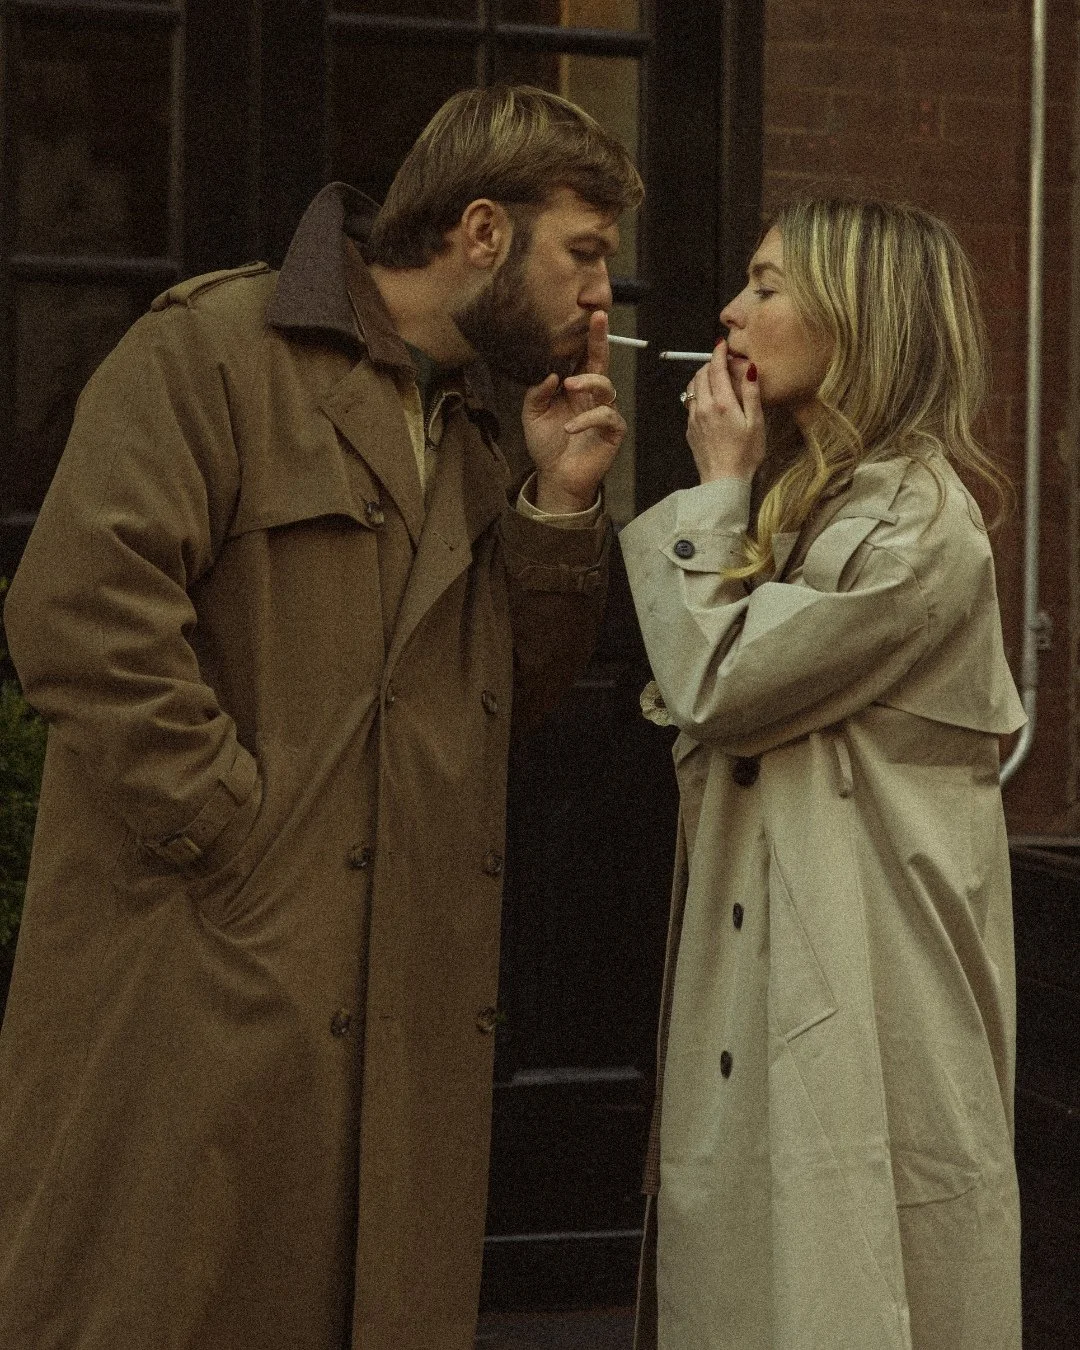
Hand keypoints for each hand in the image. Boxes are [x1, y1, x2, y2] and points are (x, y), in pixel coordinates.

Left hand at [522, 311, 624, 513]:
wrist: (555, 476)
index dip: (585, 336)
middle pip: (601, 361)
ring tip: (568, 386)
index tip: (585, 312)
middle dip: (600, 339)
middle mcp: (592, 395)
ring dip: (588, 381)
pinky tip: (569, 428)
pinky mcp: (612, 431)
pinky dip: (586, 420)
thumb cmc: (547, 443)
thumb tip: (549, 373)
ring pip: (606, 386)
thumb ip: (537, 392)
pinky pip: (606, 417)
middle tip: (597, 318)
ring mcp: (604, 411)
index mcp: (574, 387)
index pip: (581, 356)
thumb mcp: (532, 414)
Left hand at [684, 339, 764, 482]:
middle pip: (701, 375)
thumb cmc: (745, 455)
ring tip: (714, 378)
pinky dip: (698, 394)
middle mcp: (704, 408)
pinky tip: (710, 401)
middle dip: (710, 364)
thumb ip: (752, 394)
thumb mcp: (756, 423)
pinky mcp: (690, 430)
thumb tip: (749, 369)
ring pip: (692, 388)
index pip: (716, 369)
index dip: (718, 353)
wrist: (723, 482)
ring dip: (701, 378)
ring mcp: (694, 419)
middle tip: (722, 362)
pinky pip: (691, 404)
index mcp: (722, 403)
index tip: (722, 344)